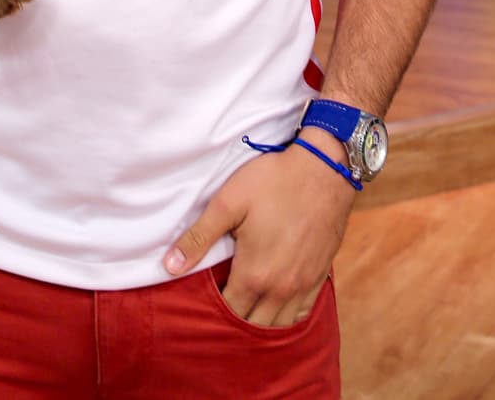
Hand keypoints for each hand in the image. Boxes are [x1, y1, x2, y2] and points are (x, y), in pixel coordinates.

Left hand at [163, 140, 356, 326]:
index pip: (229, 312)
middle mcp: (281, 288)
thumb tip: (169, 267)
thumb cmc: (274, 181)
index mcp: (255, 274)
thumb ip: (199, 238)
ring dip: (262, 322)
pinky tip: (278, 303)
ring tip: (248, 306)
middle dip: (237, 321)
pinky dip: (288, 315)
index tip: (204, 300)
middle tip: (225, 301)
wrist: (325, 169)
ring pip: (280, 324)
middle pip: (254, 325)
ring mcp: (304, 284)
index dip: (214, 311)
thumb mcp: (229, 202)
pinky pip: (304, 312)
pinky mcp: (320, 275)